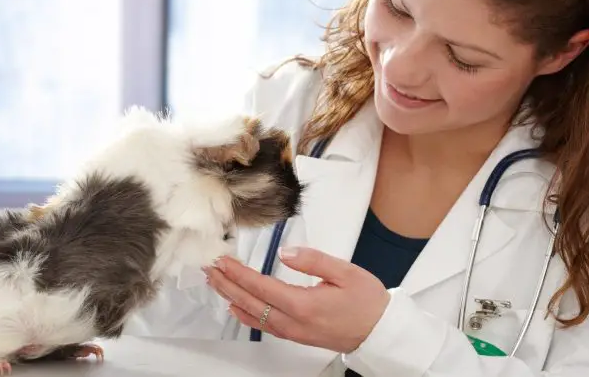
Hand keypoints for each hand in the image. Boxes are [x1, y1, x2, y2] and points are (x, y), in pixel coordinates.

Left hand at [203, 246, 389, 353]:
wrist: (380, 332)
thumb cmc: (367, 301)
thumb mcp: (345, 272)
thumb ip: (313, 260)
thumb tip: (285, 252)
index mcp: (303, 304)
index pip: (260, 286)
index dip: (237, 273)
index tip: (221, 260)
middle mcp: (293, 321)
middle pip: (249, 302)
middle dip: (226, 284)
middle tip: (208, 267)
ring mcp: (293, 331)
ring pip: (253, 314)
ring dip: (231, 297)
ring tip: (215, 282)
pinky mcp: (296, 335)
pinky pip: (264, 326)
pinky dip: (245, 315)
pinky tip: (235, 307)